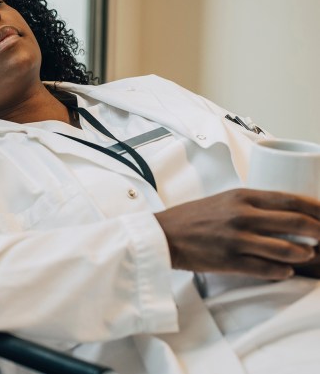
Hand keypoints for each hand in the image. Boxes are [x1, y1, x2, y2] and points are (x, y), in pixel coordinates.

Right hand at [154, 189, 319, 279]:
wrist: (163, 235)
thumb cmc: (193, 218)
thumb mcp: (224, 200)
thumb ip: (253, 204)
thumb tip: (285, 212)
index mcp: (242, 196)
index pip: (292, 199)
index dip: (317, 208)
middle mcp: (242, 215)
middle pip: (296, 222)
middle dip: (319, 232)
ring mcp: (237, 239)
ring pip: (286, 249)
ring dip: (303, 254)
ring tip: (307, 255)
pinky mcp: (230, 260)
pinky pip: (267, 269)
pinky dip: (282, 271)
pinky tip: (285, 270)